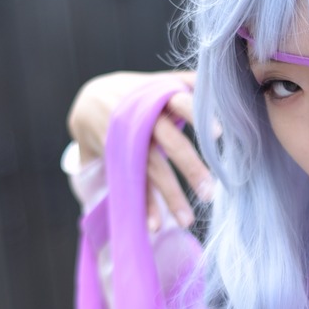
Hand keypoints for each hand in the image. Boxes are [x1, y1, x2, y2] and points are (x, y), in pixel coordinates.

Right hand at [67, 70, 212, 231]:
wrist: (88, 98)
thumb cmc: (138, 92)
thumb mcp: (159, 82)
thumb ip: (189, 82)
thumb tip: (221, 83)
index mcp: (157, 98)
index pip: (179, 102)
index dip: (196, 115)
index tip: (218, 133)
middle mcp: (142, 120)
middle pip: (168, 142)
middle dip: (189, 167)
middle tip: (210, 192)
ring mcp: (128, 142)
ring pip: (151, 169)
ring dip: (169, 195)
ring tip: (187, 220)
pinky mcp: (118, 160)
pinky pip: (132, 184)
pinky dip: (143, 206)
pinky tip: (155, 225)